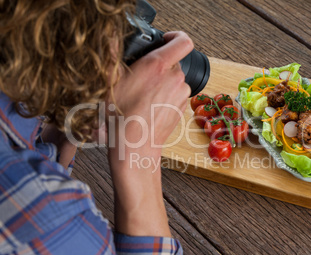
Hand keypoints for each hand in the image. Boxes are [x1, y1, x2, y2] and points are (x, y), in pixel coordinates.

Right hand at [109, 31, 192, 149]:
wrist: (135, 146)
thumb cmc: (122, 118)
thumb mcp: (109, 82)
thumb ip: (112, 55)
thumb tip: (111, 37)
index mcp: (158, 66)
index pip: (183, 41)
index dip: (175, 36)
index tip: (166, 39)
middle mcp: (175, 78)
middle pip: (174, 61)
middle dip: (159, 65)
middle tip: (142, 76)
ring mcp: (181, 94)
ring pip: (174, 78)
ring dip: (163, 81)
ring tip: (144, 94)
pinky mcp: (183, 107)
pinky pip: (176, 94)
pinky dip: (166, 95)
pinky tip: (151, 105)